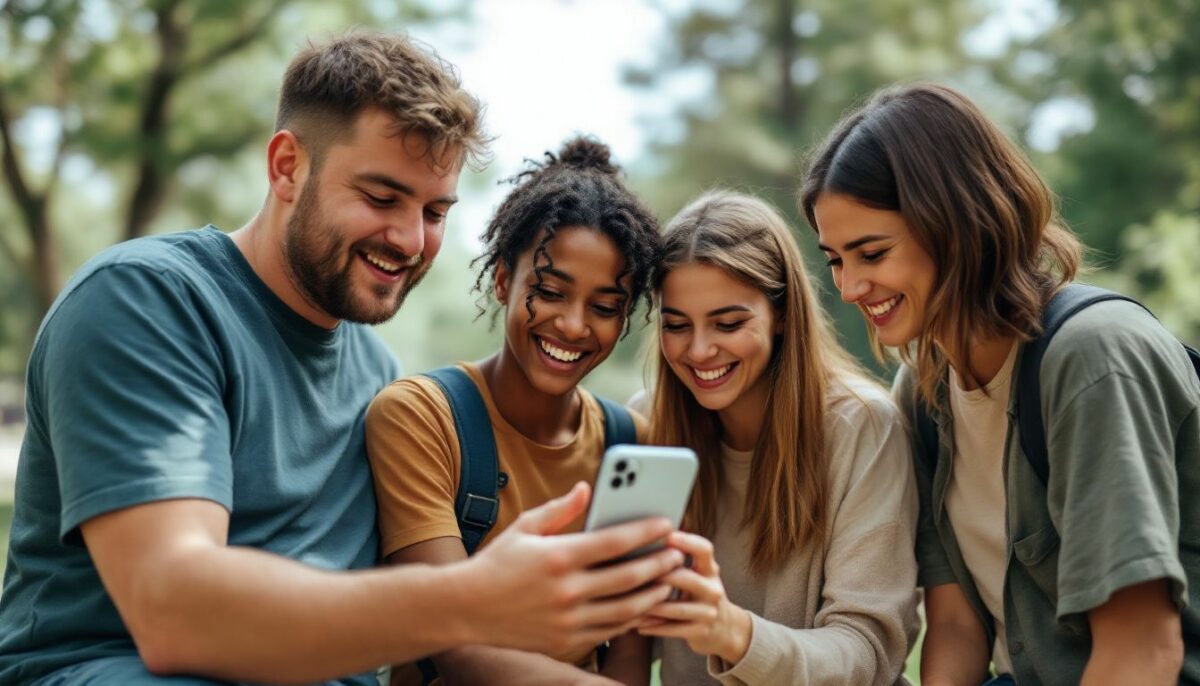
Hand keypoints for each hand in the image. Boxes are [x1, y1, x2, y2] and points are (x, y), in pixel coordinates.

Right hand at [458, 482, 684, 656]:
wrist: (464, 609)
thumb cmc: (495, 563)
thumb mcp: (524, 528)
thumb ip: (559, 509)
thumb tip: (588, 488)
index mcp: (557, 557)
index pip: (613, 541)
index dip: (645, 532)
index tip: (666, 523)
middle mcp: (566, 591)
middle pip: (628, 577)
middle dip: (659, 564)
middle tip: (677, 553)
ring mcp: (567, 620)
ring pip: (625, 609)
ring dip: (652, 595)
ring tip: (668, 581)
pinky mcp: (565, 642)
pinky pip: (609, 631)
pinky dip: (631, 619)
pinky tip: (642, 606)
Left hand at [636, 532, 751, 665]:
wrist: (724, 628)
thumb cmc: (699, 593)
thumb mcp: (699, 573)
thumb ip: (678, 559)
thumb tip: (643, 536)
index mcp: (710, 570)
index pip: (704, 550)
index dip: (687, 541)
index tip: (667, 535)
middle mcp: (713, 590)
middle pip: (687, 579)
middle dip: (661, 575)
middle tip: (634, 571)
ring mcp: (709, 613)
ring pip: (677, 609)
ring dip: (650, 605)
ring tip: (627, 601)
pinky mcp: (701, 633)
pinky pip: (673, 629)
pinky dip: (652, 626)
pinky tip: (636, 623)